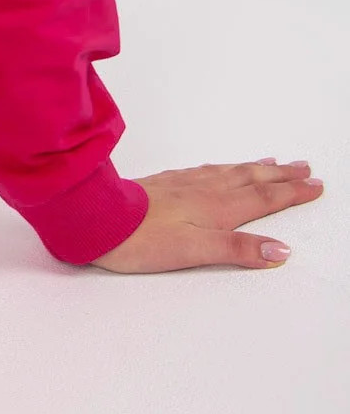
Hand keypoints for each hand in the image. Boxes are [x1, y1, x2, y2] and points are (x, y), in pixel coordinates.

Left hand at [89, 158, 323, 272]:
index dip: (292, 193)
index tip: (316, 185)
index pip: (263, 198)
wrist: (96, 219)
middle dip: (281, 175)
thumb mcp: (196, 251)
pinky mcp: (165, 184)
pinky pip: (205, 170)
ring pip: (229, 171)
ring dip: (255, 167)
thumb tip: (281, 251)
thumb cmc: (142, 240)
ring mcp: (183, 184)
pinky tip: (220, 168)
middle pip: (251, 179)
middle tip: (305, 168)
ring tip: (273, 162)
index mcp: (216, 208)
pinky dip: (224, 167)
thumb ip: (238, 249)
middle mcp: (204, 191)